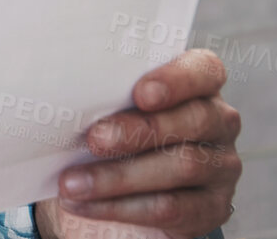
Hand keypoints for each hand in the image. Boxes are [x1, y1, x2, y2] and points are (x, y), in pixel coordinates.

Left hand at [41, 49, 242, 238]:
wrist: (114, 192)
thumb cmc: (110, 136)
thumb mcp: (106, 110)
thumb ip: (98, 97)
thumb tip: (55, 94)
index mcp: (196, 86)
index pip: (204, 70)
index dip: (177, 79)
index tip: (140, 93)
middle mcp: (218, 122)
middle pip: (193, 120)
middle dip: (139, 130)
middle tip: (94, 139)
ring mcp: (220, 166)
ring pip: (182, 166)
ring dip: (119, 176)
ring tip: (72, 182)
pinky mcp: (210, 207)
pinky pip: (170, 207)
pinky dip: (120, 207)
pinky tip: (84, 204)